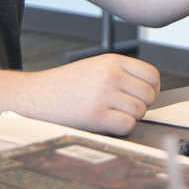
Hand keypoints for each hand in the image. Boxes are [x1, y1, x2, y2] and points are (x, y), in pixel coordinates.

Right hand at [21, 54, 159, 134]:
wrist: (36, 95)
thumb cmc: (65, 84)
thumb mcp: (95, 66)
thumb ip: (121, 72)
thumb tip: (149, 89)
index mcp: (112, 61)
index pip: (152, 75)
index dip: (152, 89)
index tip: (143, 96)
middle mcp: (110, 75)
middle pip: (149, 94)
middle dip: (142, 105)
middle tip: (125, 108)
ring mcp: (104, 94)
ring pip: (140, 111)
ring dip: (130, 117)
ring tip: (113, 114)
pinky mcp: (96, 115)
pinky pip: (127, 125)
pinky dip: (122, 128)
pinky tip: (108, 123)